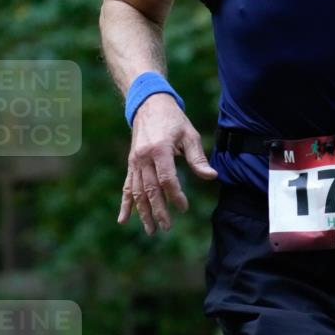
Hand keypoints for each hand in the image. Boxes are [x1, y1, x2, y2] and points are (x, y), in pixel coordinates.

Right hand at [117, 93, 216, 235]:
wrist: (149, 105)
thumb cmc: (173, 120)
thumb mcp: (189, 134)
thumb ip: (198, 158)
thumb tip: (211, 177)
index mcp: (159, 149)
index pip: (167, 179)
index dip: (176, 196)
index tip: (184, 207)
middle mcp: (143, 157)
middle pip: (150, 189)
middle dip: (158, 210)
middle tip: (166, 227)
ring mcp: (134, 161)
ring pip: (137, 192)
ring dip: (143, 212)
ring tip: (151, 230)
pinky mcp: (131, 164)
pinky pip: (127, 186)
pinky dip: (125, 204)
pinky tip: (124, 220)